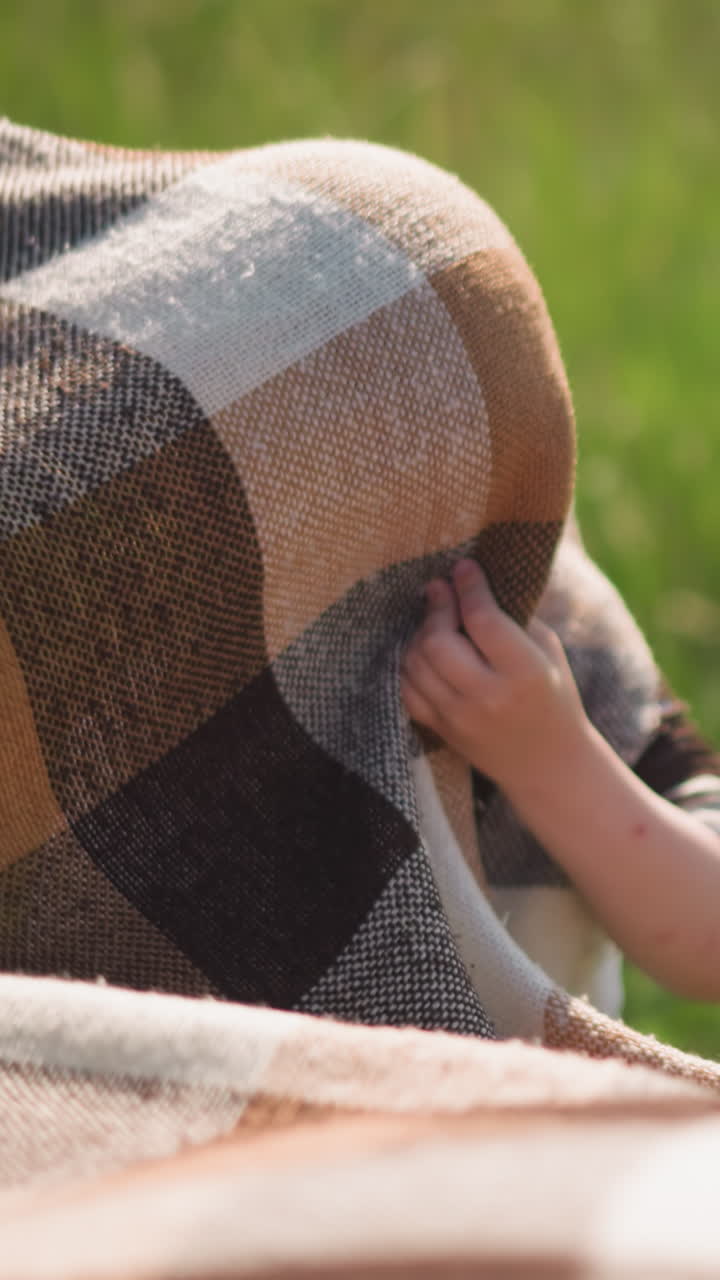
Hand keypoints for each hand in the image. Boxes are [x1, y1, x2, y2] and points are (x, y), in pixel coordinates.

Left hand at [400, 559, 591, 801]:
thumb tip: (474, 578)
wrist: (548, 763)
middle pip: (439, 642)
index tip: (462, 567)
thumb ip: (514, 617)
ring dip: (419, 632)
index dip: (468, 587)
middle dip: (435, 607)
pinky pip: (406, 690)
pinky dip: (408, 664)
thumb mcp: (548, 652)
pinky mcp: (441, 730)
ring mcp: (459, 718)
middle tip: (438, 588)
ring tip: (434, 618)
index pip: (483, 620)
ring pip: (416, 664)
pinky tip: (422, 649)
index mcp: (524, 673)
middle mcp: (488, 697)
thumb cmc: (554, 697)